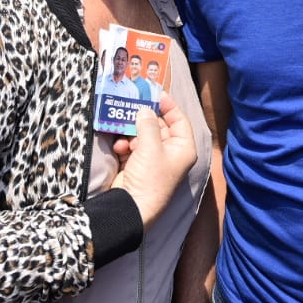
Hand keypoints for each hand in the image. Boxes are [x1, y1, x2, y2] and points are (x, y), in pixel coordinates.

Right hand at [112, 96, 197, 228]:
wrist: (130, 208)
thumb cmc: (150, 177)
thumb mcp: (150, 147)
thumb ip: (148, 124)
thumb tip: (145, 110)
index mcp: (183, 148)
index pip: (180, 121)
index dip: (169, 106)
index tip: (156, 94)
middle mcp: (171, 153)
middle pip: (160, 127)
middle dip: (145, 119)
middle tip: (132, 107)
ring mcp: (154, 160)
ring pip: (144, 136)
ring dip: (132, 132)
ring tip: (123, 132)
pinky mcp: (138, 166)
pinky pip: (133, 147)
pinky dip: (125, 145)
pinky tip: (119, 148)